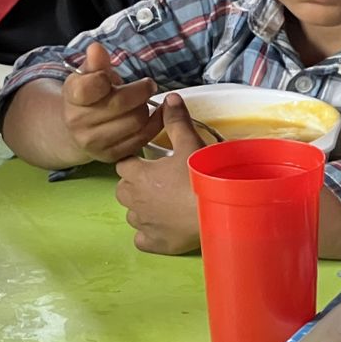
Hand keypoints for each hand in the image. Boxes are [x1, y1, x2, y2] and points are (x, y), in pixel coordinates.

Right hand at [62, 42, 163, 163]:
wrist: (77, 130)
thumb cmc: (89, 96)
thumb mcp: (89, 75)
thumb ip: (96, 62)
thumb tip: (96, 49)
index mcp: (72, 97)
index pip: (90, 86)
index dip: (105, 77)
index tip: (111, 76)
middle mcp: (79, 123)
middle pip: (121, 103)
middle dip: (141, 91)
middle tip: (148, 85)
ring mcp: (94, 142)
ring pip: (135, 121)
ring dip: (146, 108)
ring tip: (144, 101)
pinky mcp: (110, 156)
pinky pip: (142, 139)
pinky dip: (154, 124)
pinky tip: (155, 114)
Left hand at [113, 94, 205, 253]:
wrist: (217, 212)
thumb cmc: (201, 176)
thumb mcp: (189, 144)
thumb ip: (176, 122)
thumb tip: (169, 98)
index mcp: (138, 174)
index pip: (124, 164)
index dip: (135, 162)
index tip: (150, 162)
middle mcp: (134, 200)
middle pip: (123, 189)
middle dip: (135, 185)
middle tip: (158, 182)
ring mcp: (143, 224)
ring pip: (131, 214)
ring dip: (142, 208)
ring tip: (163, 204)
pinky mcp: (154, 243)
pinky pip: (141, 239)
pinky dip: (148, 234)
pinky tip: (163, 227)